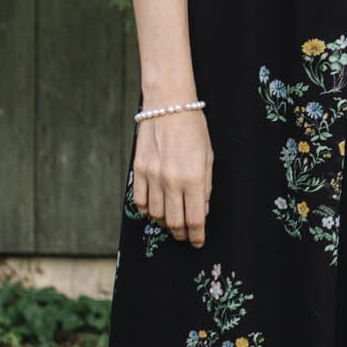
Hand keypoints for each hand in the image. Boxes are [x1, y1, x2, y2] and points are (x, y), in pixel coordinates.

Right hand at [131, 109, 213, 246]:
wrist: (168, 105)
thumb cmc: (193, 128)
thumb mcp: (208, 156)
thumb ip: (205, 186)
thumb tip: (202, 211)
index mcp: (193, 178)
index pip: (194, 219)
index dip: (196, 235)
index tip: (198, 241)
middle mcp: (171, 180)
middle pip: (174, 222)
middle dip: (181, 234)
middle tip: (185, 236)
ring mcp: (152, 176)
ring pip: (155, 215)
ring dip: (165, 223)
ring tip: (172, 221)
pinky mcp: (138, 171)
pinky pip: (139, 202)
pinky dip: (147, 211)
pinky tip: (156, 210)